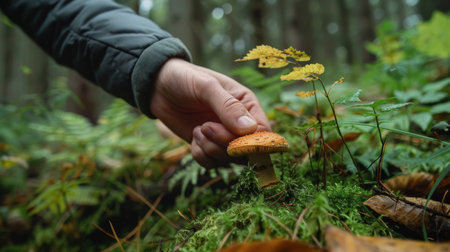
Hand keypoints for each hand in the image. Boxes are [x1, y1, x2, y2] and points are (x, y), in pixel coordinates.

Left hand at [150, 58, 270, 167]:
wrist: (158, 86)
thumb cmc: (185, 78)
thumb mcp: (206, 86)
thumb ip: (228, 106)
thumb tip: (250, 129)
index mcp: (247, 105)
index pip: (263, 133)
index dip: (249, 142)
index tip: (230, 138)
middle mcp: (239, 124)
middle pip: (246, 151)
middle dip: (224, 145)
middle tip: (205, 127)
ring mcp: (223, 137)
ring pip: (229, 160)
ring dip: (211, 150)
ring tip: (197, 130)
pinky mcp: (208, 146)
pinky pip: (212, 164)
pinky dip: (201, 156)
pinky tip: (193, 137)